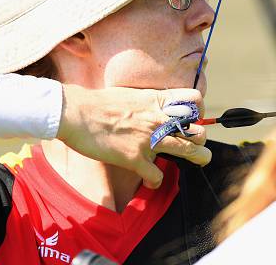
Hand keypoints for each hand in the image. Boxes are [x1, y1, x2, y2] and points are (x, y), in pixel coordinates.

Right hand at [56, 85, 211, 188]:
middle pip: (198, 130)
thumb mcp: (130, 94)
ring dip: (198, 158)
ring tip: (199, 161)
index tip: (192, 118)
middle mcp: (158, 119)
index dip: (199, 110)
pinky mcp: (135, 158)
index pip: (195, 101)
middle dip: (200, 139)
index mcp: (156, 100)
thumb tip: (153, 107)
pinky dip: (156, 181)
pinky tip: (151, 180)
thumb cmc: (98, 103)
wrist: (75, 113)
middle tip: (194, 144)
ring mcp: (149, 139)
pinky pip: (157, 175)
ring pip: (189, 151)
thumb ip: (148, 102)